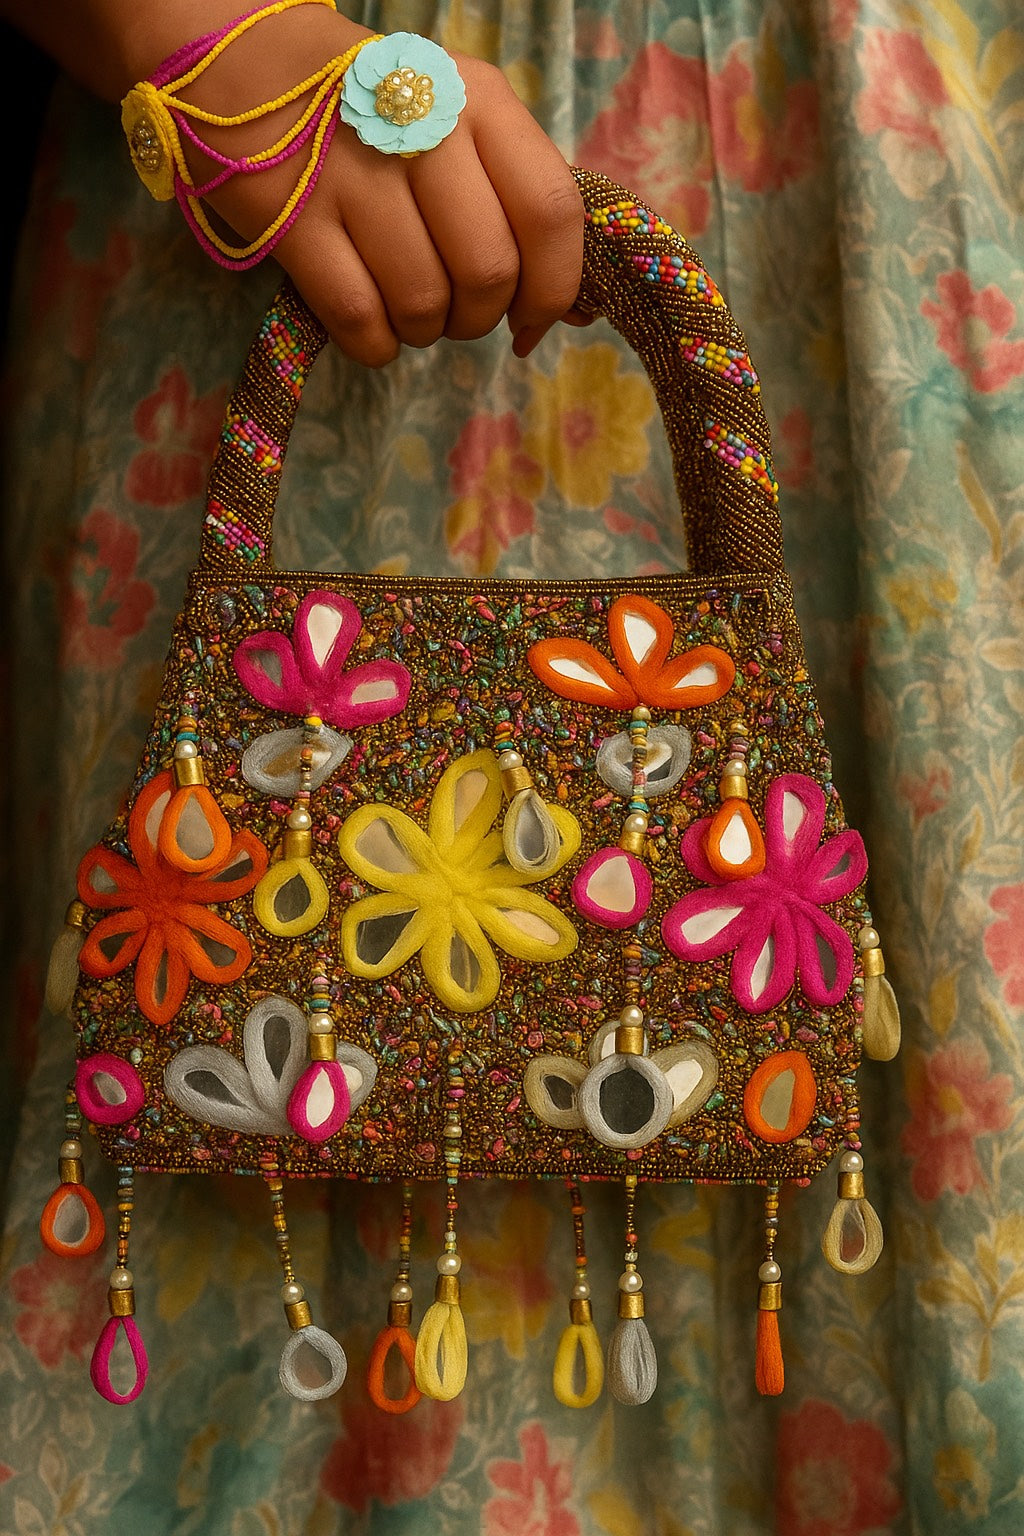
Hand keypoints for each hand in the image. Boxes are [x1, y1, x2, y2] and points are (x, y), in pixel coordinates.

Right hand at [179, 9, 583, 364]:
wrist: (237, 64)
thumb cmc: (369, 106)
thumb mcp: (454, 116)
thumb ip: (514, 196)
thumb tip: (567, 311)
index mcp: (476, 99)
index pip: (549, 211)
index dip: (553, 289)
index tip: (534, 323)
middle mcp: (420, 128)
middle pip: (487, 271)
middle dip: (479, 318)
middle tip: (455, 313)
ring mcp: (349, 173)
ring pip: (423, 302)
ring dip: (424, 330)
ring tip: (406, 308)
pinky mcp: (289, 220)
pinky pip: (360, 320)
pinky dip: (376, 344)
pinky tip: (371, 325)